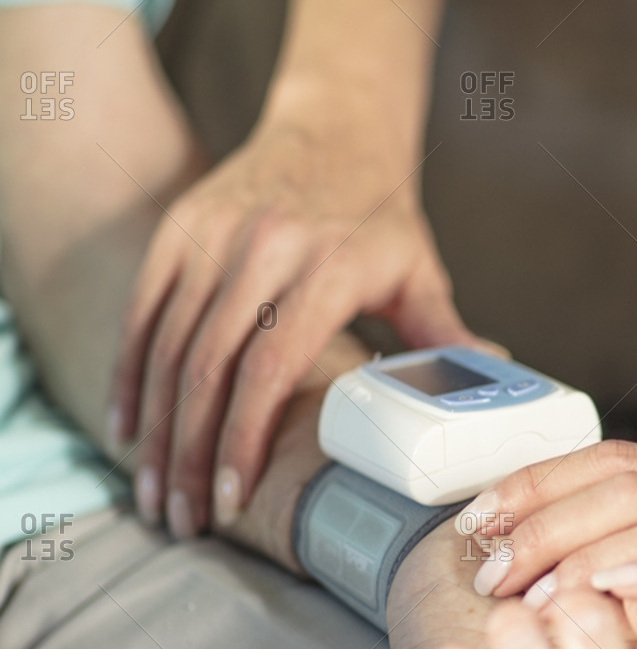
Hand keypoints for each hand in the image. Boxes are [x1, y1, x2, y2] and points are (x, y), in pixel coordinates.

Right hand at [108, 92, 474, 539]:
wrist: (336, 127)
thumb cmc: (383, 216)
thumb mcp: (420, 271)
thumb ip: (445, 332)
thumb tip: (496, 377)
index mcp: (329, 267)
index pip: (272, 367)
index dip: (245, 438)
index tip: (234, 499)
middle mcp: (264, 248)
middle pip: (211, 368)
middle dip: (191, 453)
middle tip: (184, 520)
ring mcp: (214, 234)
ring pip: (169, 347)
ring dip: (155, 429)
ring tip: (155, 495)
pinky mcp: (180, 227)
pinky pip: (144, 311)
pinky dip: (130, 373)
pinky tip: (128, 428)